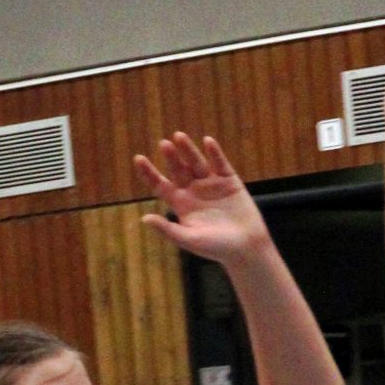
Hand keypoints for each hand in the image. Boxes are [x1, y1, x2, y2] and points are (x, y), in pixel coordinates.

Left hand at [136, 134, 267, 266]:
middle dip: (171, 158)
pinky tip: (207, 141)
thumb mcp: (188, 239)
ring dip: (188, 150)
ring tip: (179, 136)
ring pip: (197, 163)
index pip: (160, 185)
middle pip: (178, 170)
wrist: (245, 248)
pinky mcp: (230, 181)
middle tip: (163, 144)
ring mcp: (211, 184)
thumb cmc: (215, 248)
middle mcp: (193, 191)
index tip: (138, 159)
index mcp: (180, 204)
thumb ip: (167, 229)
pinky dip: (215, 153)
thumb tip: (144, 219)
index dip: (149, 173)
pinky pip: (220, 164)